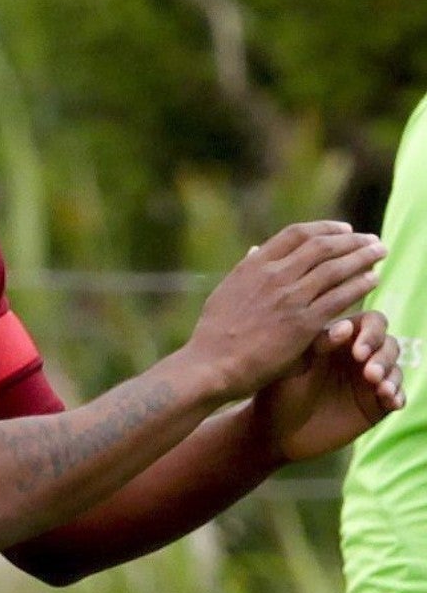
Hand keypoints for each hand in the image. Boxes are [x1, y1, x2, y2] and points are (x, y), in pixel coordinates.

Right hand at [181, 221, 383, 398]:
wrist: (212, 364)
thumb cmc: (215, 333)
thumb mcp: (226, 292)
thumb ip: (246, 270)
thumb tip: (256, 250)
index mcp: (253, 266)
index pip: (296, 234)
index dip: (325, 228)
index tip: (344, 229)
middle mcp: (273, 276)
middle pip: (322, 246)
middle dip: (352, 240)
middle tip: (372, 239)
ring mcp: (290, 299)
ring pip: (336, 268)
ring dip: (363, 257)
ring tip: (379, 253)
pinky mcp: (304, 324)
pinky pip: (340, 298)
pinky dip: (360, 285)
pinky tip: (372, 280)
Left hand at [254, 311, 404, 462]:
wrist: (276, 431)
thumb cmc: (279, 391)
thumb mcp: (294, 365)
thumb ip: (318, 343)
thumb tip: (346, 327)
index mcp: (338, 339)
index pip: (369, 323)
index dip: (371, 332)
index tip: (357, 351)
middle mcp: (357, 357)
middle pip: (387, 343)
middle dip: (382, 355)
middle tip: (369, 373)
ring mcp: (368, 381)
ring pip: (394, 368)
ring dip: (391, 375)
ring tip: (380, 388)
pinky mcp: (375, 405)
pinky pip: (395, 396)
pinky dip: (397, 395)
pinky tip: (391, 401)